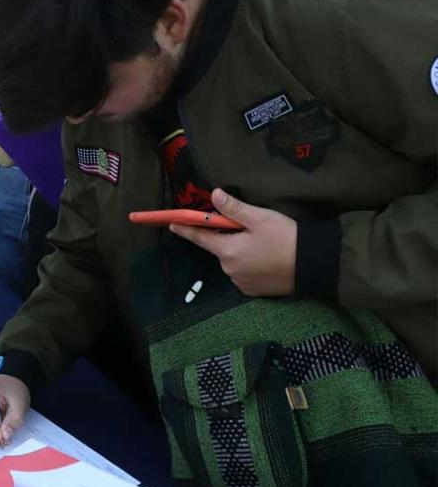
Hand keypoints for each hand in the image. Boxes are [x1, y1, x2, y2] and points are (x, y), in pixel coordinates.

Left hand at [170, 188, 296, 296]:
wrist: (314, 265)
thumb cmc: (286, 238)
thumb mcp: (260, 218)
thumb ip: (234, 208)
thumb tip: (214, 195)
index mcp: (228, 251)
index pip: (200, 237)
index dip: (186, 229)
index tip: (172, 224)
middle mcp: (230, 270)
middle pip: (220, 249)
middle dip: (227, 238)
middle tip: (247, 229)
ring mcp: (242, 283)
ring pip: (234, 262)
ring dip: (240, 252)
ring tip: (262, 244)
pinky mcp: (254, 291)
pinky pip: (245, 274)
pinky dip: (250, 265)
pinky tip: (266, 258)